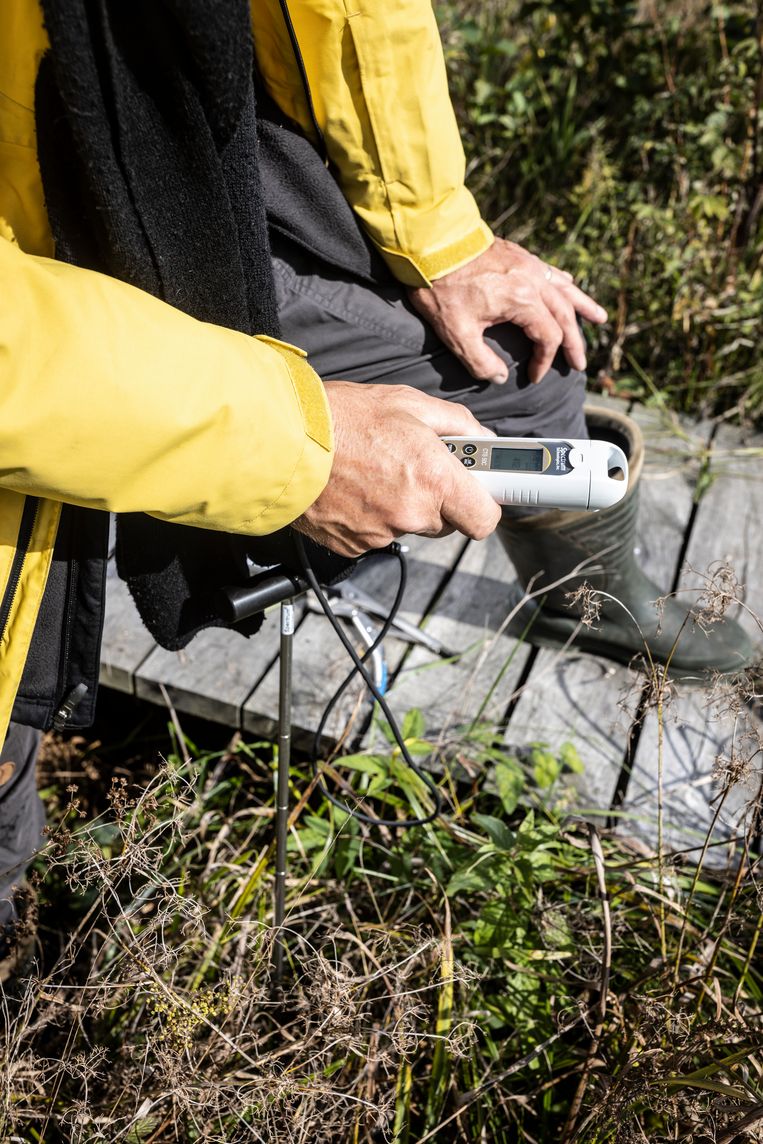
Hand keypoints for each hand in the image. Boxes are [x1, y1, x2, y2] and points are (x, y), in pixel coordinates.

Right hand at [293, 382, 501, 556]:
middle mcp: (412, 514)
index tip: (480, 492)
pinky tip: (351, 486)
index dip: (484, 506)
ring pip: (407, 525)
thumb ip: (457, 423)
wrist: (280, 443)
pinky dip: (369, 514)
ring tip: (370, 469)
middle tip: (411, 463)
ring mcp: (381, 534)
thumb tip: (482, 438)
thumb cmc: (342, 418)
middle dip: (435, 496)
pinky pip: (375, 533)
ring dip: (398, 503)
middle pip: (444, 521)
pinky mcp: (353, 546)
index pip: (484, 520)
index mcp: (435, 480)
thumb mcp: (408, 403)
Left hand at [408, 237, 607, 384]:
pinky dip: (564, 283)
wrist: (431, 243)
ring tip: (600, 319)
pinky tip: (571, 287)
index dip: (544, 361)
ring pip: (565, 290)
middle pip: (564, 316)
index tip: (534, 376)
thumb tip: (501, 377)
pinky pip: (550, 272)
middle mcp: (533, 281)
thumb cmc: (442, 287)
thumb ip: (480, 362)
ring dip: (582, 307)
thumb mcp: (457, 334)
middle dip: (573, 342)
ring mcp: (528, 265)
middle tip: (579, 364)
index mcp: (522, 300)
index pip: (547, 338)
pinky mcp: (518, 256)